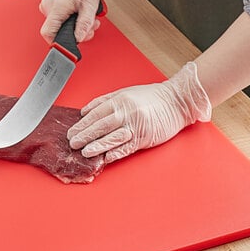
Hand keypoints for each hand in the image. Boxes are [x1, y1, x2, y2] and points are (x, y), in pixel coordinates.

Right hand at [39, 0, 107, 42]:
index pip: (48, 33)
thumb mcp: (90, 4)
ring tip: (88, 17)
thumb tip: (79, 38)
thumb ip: (85, 23)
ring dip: (75, 26)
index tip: (71, 44)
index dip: (58, 43)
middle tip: (91, 26)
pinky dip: (70, 20)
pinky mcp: (50, 5)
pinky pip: (58, 19)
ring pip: (59, 25)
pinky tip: (79, 14)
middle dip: (76, 33)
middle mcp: (48, 7)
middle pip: (57, 31)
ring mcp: (47, 5)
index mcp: (56, 7)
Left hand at [67, 62, 211, 163]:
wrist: (177, 100)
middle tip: (73, 143)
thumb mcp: (125, 93)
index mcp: (119, 100)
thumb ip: (105, 101)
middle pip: (101, 126)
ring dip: (97, 145)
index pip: (95, 114)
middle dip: (85, 135)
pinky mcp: (145, 137)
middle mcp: (126, 112)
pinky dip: (116, 152)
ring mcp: (136, 125)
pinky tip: (106, 158)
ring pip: (112, 137)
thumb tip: (85, 111)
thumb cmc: (151, 97)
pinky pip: (128, 146)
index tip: (72, 132)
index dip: (82, 124)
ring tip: (85, 152)